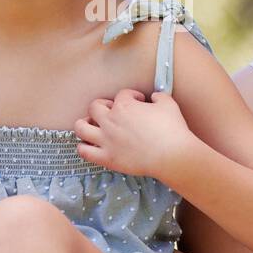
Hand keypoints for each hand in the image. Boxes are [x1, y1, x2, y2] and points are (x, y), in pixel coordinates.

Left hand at [74, 89, 195, 177]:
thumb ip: (159, 96)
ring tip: (93, 126)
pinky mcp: (107, 158)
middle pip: (94, 107)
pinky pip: (84, 152)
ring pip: (81, 127)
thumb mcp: (168, 104)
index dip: (131, 96)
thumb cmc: (171, 130)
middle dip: (103, 106)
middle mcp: (110, 120)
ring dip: (85, 124)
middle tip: (112, 112)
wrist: (171, 155)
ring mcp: (106, 140)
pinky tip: (90, 145)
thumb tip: (154, 97)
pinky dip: (84, 147)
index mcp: (124, 106)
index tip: (139, 102)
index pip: (122, 94)